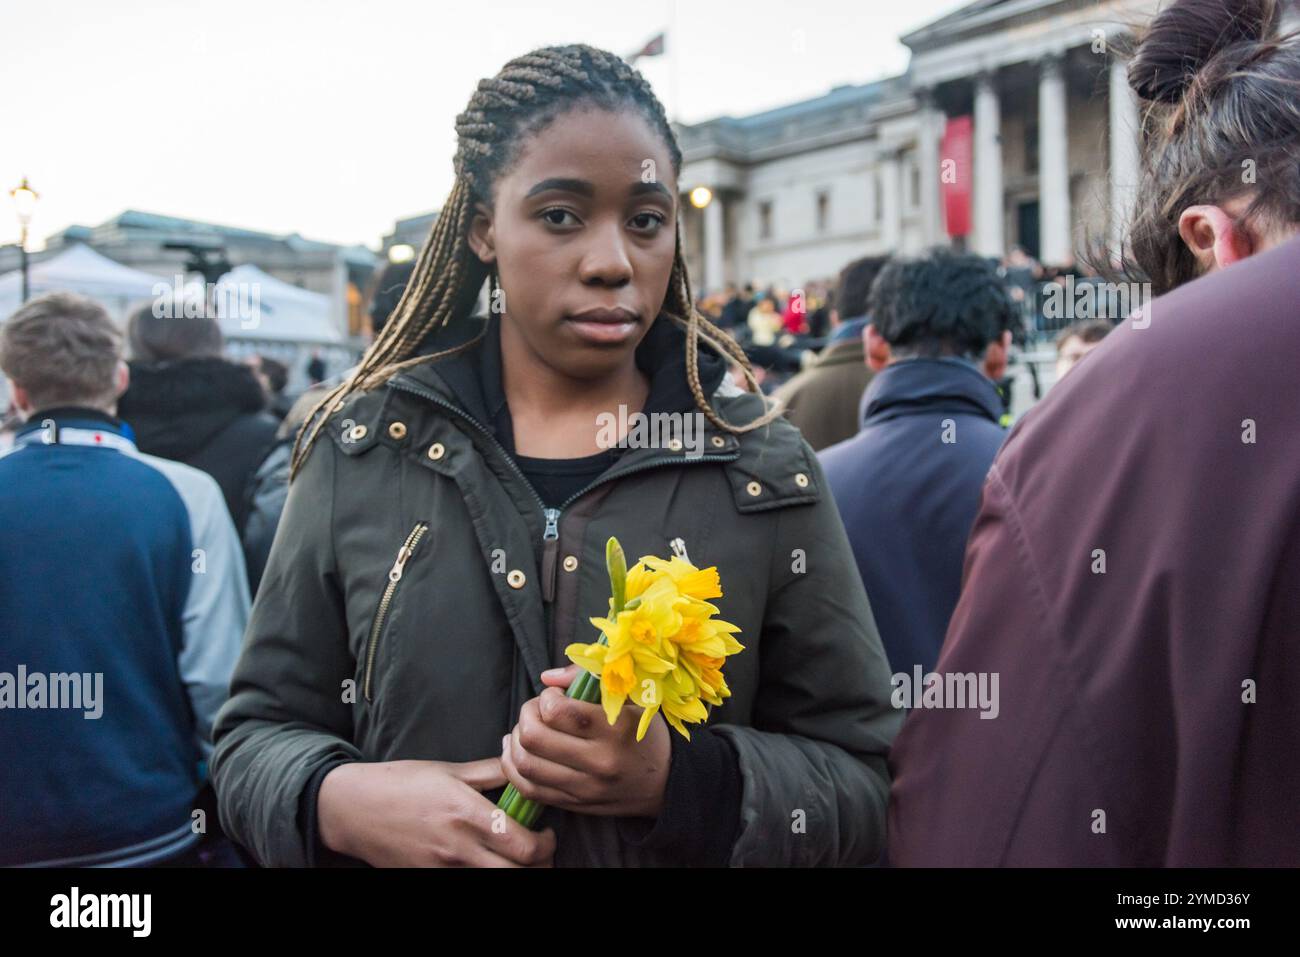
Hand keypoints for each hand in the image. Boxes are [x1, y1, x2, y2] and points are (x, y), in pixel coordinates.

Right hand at [317, 758, 554, 866]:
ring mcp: (442, 869)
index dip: (545, 844)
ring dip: (515, 874)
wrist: (354, 810)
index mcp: (467, 814)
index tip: (547, 832)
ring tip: (517, 859)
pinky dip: (486, 878)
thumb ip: (489, 771)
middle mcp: (458, 847)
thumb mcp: (449, 770)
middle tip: (541, 852)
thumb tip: (520, 763)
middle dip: (540, 865)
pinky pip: (467, 886)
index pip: (524, 844)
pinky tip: (489, 864)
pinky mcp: (429, 880)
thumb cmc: (402, 783)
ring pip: (496, 884)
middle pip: (518, 873)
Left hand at [499, 665, 670, 818]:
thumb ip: (588, 677)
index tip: (557, 696)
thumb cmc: (644, 732)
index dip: (546, 698)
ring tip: (527, 730)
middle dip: (526, 716)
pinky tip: (517, 751)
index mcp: (615, 730)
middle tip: (538, 711)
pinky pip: (527, 789)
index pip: (556, 711)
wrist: (665, 783)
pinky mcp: (573, 805)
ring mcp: (585, 788)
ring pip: (524, 765)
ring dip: (515, 740)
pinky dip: (512, 767)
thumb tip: (546, 678)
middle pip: (533, 738)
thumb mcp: (631, 697)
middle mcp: (599, 762)